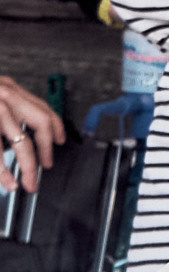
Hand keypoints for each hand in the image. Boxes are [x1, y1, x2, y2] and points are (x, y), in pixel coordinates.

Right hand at [0, 76, 62, 194]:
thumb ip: (6, 108)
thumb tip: (21, 135)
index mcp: (8, 88)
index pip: (43, 107)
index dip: (56, 127)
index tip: (60, 141)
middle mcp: (3, 95)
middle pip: (40, 123)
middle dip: (46, 150)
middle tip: (44, 168)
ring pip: (20, 142)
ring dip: (27, 167)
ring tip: (26, 183)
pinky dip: (2, 170)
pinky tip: (6, 181)